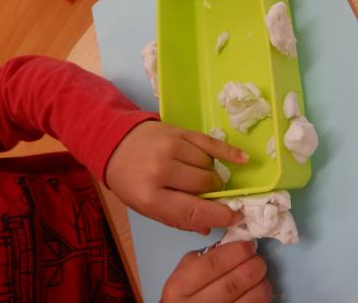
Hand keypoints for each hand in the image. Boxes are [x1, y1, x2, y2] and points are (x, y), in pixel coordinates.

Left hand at [106, 121, 248, 233]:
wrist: (115, 143)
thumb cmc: (131, 181)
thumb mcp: (146, 207)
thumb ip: (177, 218)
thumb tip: (210, 226)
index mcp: (150, 196)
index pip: (192, 210)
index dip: (218, 216)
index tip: (234, 218)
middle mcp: (160, 170)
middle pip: (205, 184)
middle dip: (212, 192)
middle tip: (207, 193)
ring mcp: (170, 147)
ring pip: (208, 165)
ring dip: (210, 173)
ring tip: (197, 174)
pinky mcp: (179, 131)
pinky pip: (210, 143)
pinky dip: (228, 152)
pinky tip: (242, 159)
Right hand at [162, 241, 271, 302]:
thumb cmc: (184, 293)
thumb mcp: (184, 272)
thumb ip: (206, 257)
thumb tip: (237, 247)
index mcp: (180, 287)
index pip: (213, 264)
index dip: (236, 252)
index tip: (248, 246)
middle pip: (233, 284)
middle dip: (253, 267)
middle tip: (258, 260)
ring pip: (248, 301)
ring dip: (261, 285)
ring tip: (260, 277)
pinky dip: (260, 299)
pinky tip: (257, 292)